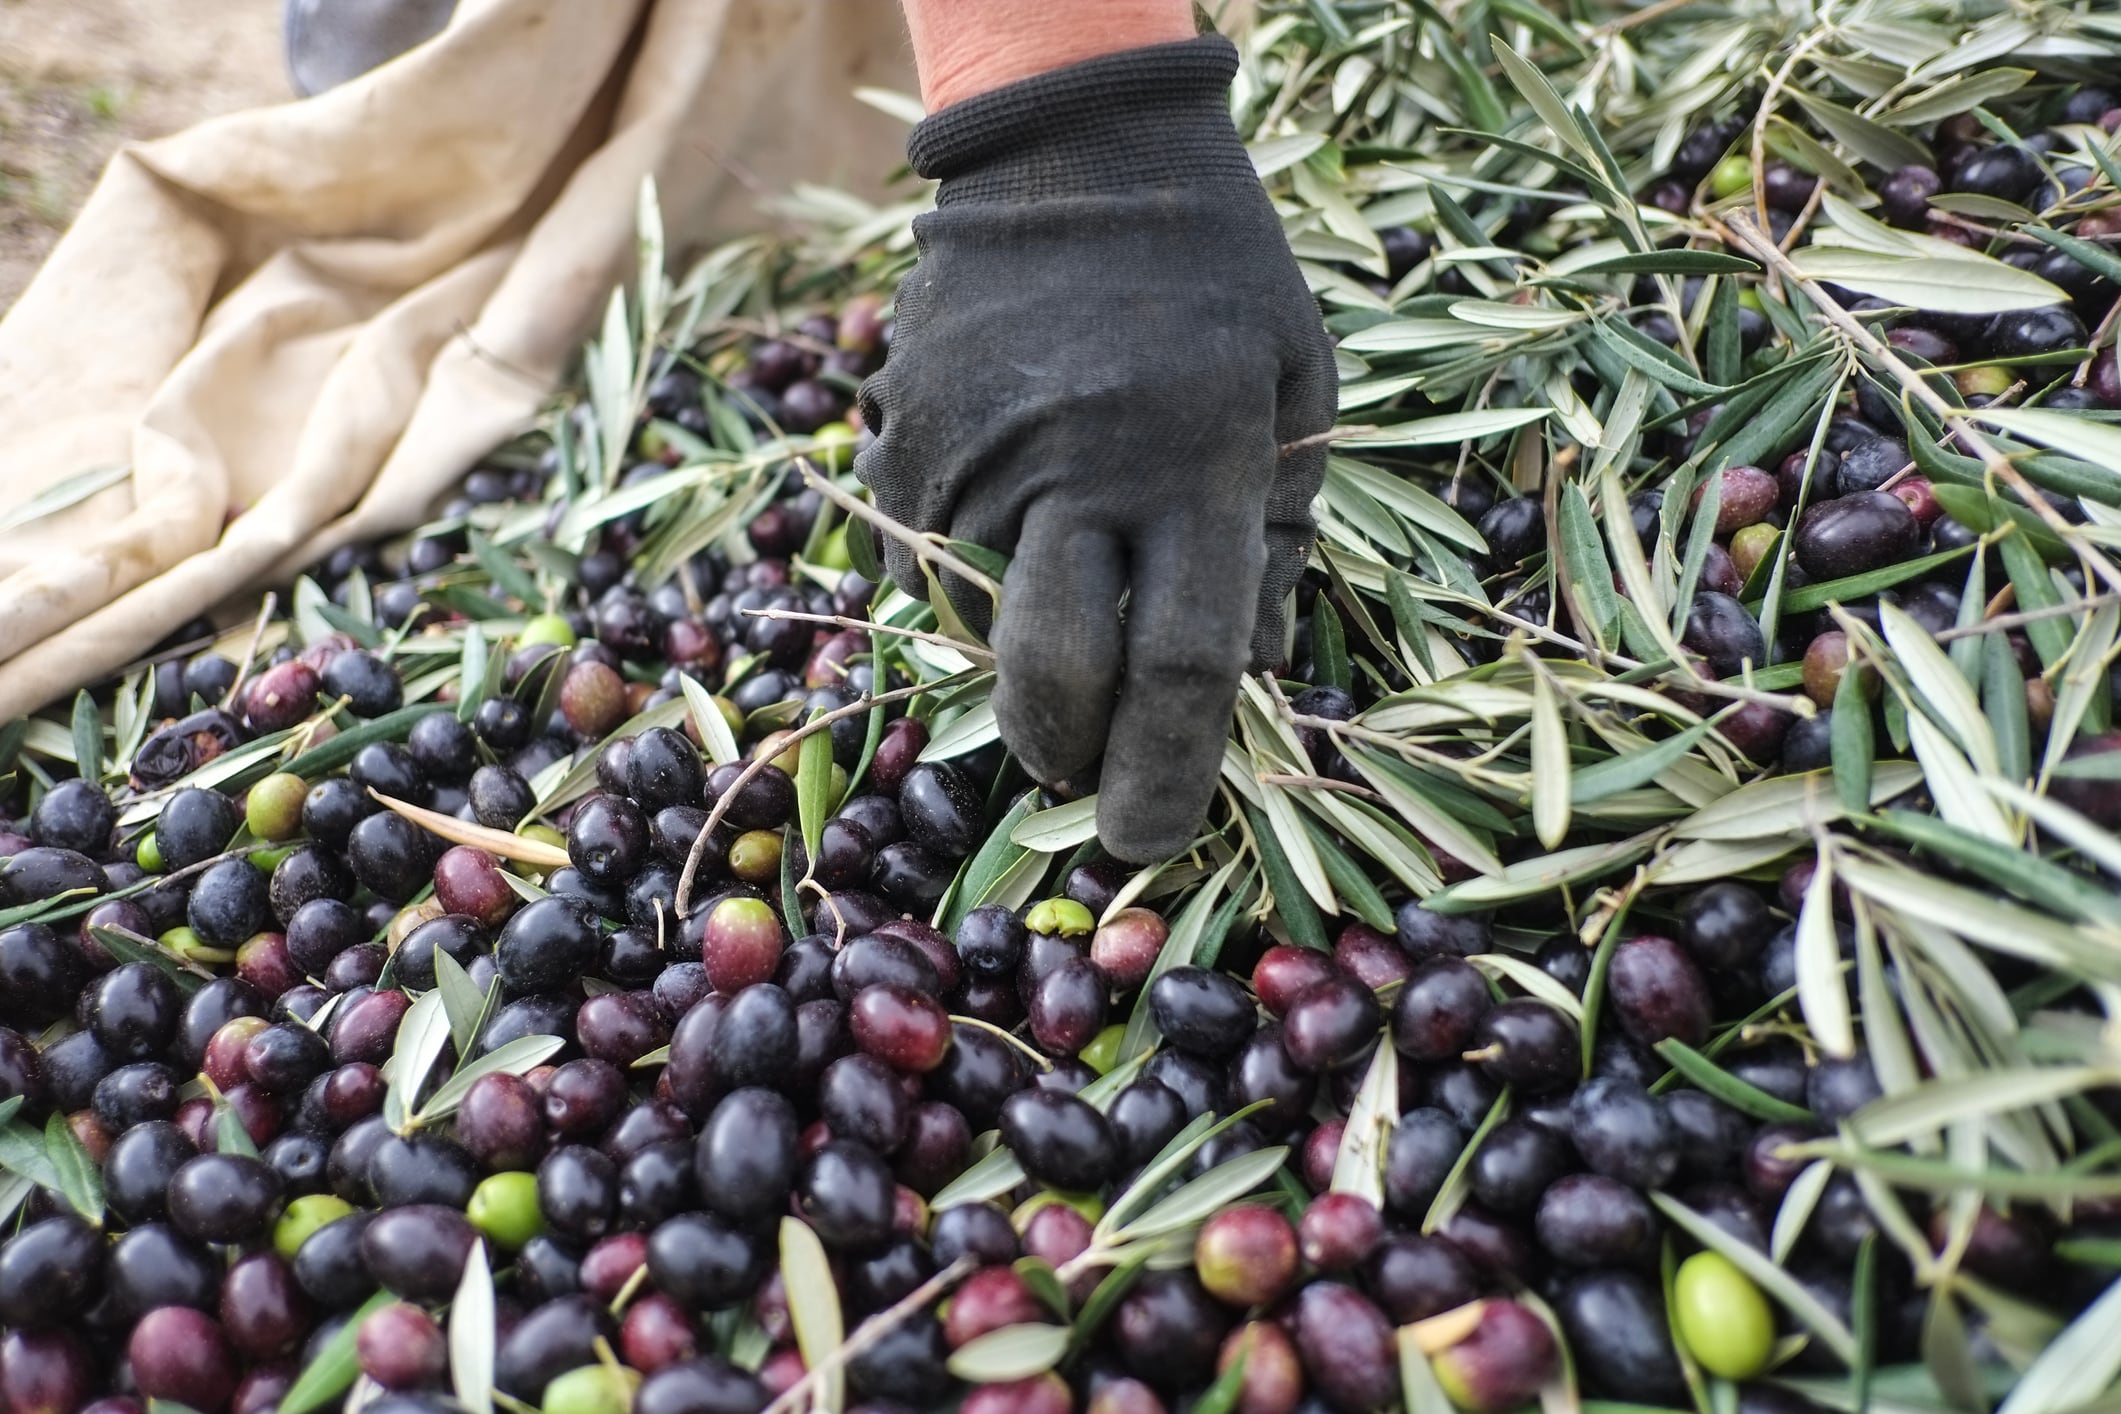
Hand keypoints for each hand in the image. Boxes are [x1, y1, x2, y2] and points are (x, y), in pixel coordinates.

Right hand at [855, 36, 1335, 861]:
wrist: (1071, 147)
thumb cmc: (1216, 278)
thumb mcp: (1299, 391)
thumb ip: (1281, 544)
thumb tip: (1250, 682)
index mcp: (1196, 460)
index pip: (1183, 666)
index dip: (1168, 778)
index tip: (1150, 842)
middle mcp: (1076, 468)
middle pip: (1055, 675)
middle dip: (1070, 756)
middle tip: (1084, 776)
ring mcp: (972, 457)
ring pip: (977, 631)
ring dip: (1020, 662)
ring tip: (1065, 584)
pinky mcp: (902, 445)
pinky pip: (931, 565)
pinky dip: (977, 583)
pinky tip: (1020, 513)